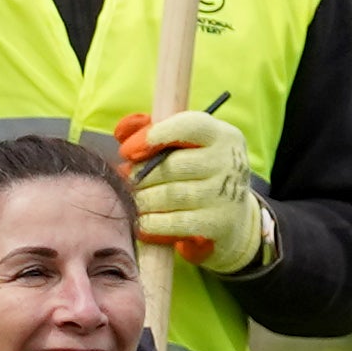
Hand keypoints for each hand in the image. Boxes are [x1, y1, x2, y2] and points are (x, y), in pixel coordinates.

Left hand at [116, 109, 276, 274]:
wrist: (228, 216)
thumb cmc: (192, 172)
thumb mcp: (179, 145)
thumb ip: (149, 131)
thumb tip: (122, 131)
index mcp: (220, 135)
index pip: (188, 127)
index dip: (152, 136)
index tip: (127, 151)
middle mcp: (228, 162)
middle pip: (171, 166)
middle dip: (140, 175)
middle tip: (128, 181)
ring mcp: (225, 194)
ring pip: (168, 195)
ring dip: (143, 199)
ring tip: (136, 199)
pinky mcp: (218, 224)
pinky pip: (172, 222)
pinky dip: (150, 222)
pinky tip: (143, 219)